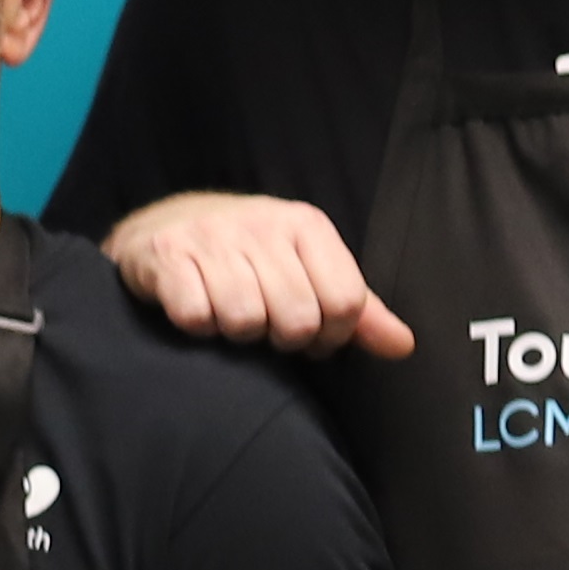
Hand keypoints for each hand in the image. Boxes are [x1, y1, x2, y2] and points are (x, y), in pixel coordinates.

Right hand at [102, 191, 414, 360]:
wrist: (164, 226)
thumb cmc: (248, 256)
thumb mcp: (308, 270)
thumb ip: (358, 311)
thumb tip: (404, 346)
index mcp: (306, 224)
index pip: (345, 302)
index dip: (330, 336)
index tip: (310, 336)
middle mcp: (262, 223)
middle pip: (297, 319)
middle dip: (281, 339)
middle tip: (267, 327)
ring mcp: (211, 237)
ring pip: (244, 320)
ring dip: (237, 334)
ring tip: (230, 315)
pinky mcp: (166, 255)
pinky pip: (195, 317)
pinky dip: (197, 326)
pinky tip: (198, 309)